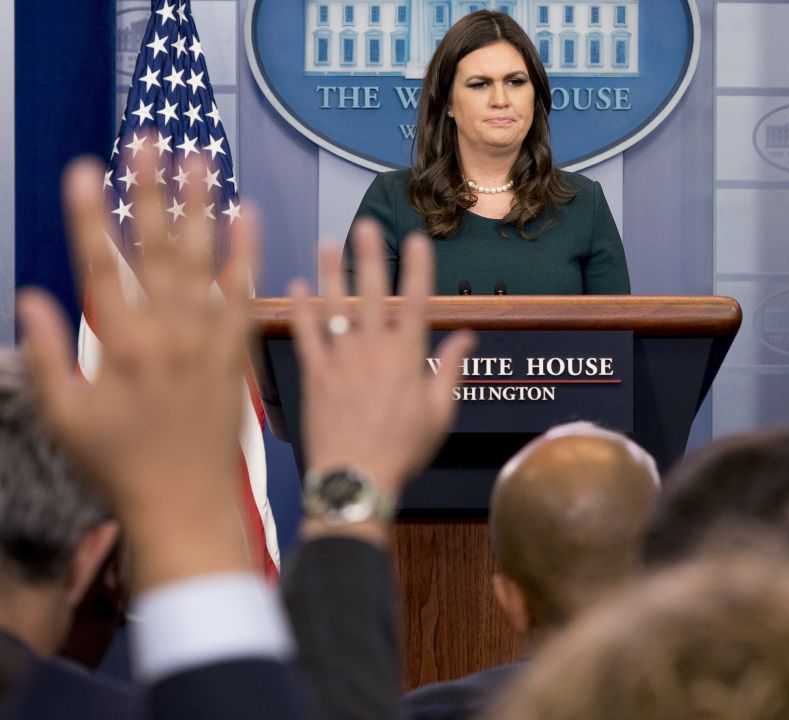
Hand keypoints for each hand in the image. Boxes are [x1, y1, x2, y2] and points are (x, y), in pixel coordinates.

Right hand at [17, 153, 257, 589]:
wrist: (188, 504)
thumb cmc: (118, 466)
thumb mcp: (64, 418)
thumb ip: (47, 356)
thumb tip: (31, 296)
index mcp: (119, 347)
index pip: (101, 266)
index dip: (92, 215)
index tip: (86, 169)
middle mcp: (168, 334)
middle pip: (157, 248)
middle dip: (151, 191)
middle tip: (150, 139)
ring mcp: (208, 340)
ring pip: (205, 260)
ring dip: (201, 206)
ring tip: (201, 158)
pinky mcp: (237, 351)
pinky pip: (245, 293)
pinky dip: (248, 252)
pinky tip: (248, 214)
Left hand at [289, 220, 473, 533]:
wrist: (356, 477)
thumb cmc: (403, 450)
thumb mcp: (440, 413)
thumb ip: (451, 369)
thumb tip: (467, 336)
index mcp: (408, 356)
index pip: (418, 299)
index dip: (418, 266)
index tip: (417, 239)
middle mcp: (374, 348)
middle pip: (373, 291)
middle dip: (370, 255)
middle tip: (365, 226)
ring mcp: (341, 359)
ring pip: (335, 305)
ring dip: (331, 272)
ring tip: (328, 245)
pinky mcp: (315, 374)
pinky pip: (306, 334)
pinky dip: (301, 309)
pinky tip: (296, 287)